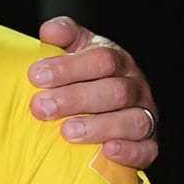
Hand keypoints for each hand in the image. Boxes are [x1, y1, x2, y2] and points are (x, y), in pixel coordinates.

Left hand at [28, 16, 158, 168]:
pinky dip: (129, 151)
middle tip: (41, 107)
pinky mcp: (148, 144)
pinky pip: (146, 150)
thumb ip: (63, 36)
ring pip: (132, 121)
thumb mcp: (74, 49)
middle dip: (75, 99)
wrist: (102, 108)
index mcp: (117, 61)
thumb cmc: (82, 76)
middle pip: (114, 91)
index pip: (101, 59)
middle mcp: (135, 87)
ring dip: (99, 127)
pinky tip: (107, 150)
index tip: (36, 76)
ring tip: (67, 131)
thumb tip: (49, 31)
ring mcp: (144, 115)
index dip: (69, 67)